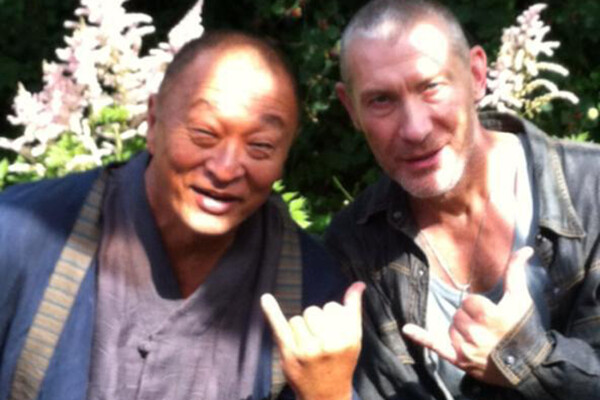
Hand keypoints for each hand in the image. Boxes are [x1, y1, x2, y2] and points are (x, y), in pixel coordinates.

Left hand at [261, 281, 364, 399]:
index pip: (332, 307)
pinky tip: (266, 298)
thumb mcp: (353, 338)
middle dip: (314, 322)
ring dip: (300, 330)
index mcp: (348, 337)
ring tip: (307, 347)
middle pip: (313, 311)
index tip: (332, 332)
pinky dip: (271, 311)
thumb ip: (353, 309)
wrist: (326, 395)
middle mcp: (328, 343)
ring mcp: (307, 349)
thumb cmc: (341, 361)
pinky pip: (279, 326)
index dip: (330, 316)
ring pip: (297, 319)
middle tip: (319, 342)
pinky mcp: (289, 354)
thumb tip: (358, 284)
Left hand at [402, 247, 533, 385]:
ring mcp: (466, 348)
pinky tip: (407, 329)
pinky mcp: (459, 360)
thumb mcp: (520, 300)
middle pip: (458, 315)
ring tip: (480, 340)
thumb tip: (525, 249)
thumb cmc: (524, 330)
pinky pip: (436, 346)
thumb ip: (516, 273)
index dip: (479, 307)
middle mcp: (476, 333)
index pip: (468, 302)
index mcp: (489, 316)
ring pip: (450, 329)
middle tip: (487, 330)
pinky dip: (421, 338)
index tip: (491, 315)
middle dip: (470, 320)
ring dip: (461, 332)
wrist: (527, 366)